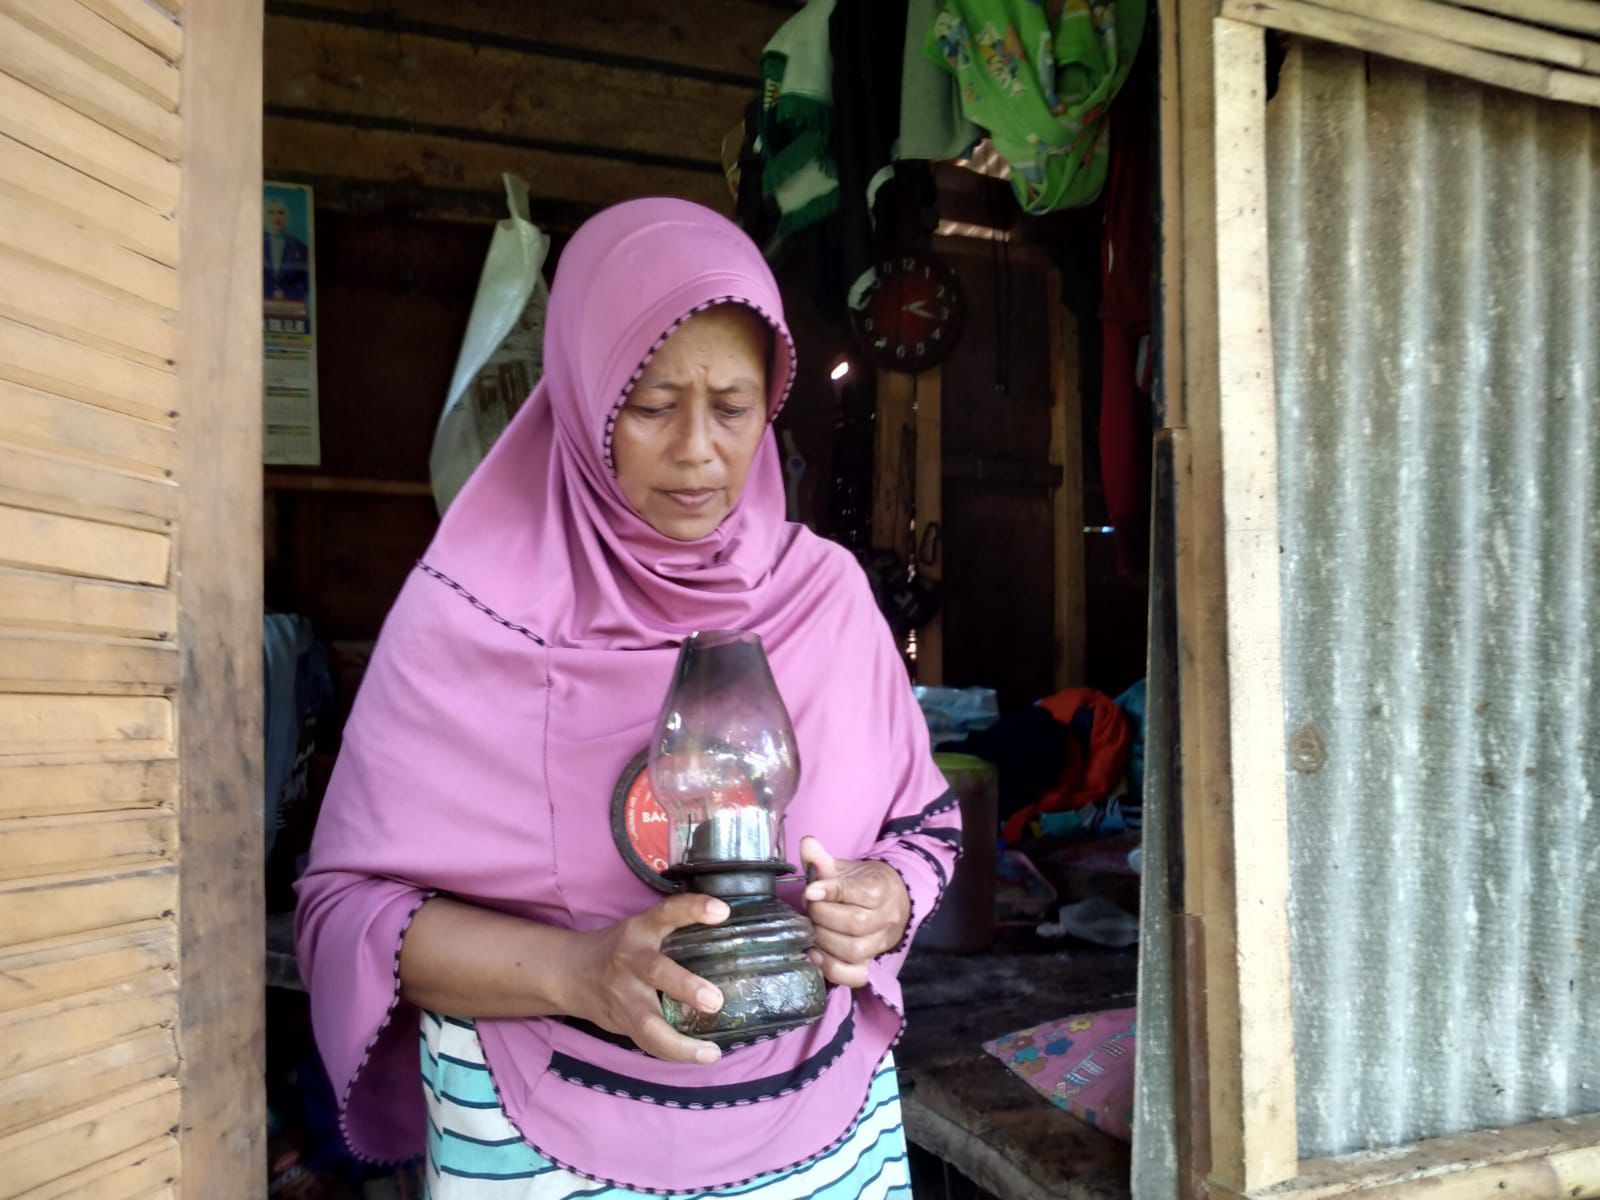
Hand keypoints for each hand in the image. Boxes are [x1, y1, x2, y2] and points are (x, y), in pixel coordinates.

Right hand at [567, 893, 728, 1064]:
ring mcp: (624, 995)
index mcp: (641, 931)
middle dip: (686, 986)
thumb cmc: (621, 950)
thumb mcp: (643, 930)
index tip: (722, 911)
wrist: (570, 973)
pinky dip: (674, 1053)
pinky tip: (701, 1057)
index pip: (667, 913)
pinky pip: (647, 1042)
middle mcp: (631, 960)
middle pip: (656, 971)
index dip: (693, 909)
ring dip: (680, 1042)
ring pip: (647, 1021)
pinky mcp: (621, 1021)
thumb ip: (677, 933)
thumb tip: (738, 941)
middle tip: (715, 1001)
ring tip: (711, 1053)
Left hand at [799, 836, 910, 987]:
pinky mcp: (871, 962)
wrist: (893, 901)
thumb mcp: (846, 868)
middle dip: (823, 916)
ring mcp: (879, 944)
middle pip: (854, 923)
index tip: (810, 890)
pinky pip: (856, 975)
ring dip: (824, 941)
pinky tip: (817, 955)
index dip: (832, 892)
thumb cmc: (863, 884)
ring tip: (811, 929)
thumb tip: (806, 843)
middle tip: (810, 909)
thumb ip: (823, 859)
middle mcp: (885, 918)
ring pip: (854, 950)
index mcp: (880, 889)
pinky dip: (833, 969)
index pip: (858, 892)